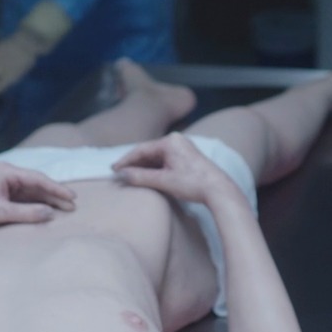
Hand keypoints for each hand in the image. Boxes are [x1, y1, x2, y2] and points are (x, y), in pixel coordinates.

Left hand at [0, 163, 76, 233]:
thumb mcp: (1, 212)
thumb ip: (27, 213)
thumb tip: (50, 213)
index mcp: (8, 172)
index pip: (39, 179)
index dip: (57, 189)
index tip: (72, 197)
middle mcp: (8, 174)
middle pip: (38, 184)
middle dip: (55, 194)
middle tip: (73, 205)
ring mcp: (5, 183)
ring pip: (32, 191)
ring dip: (47, 199)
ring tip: (65, 208)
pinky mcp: (2, 193)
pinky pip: (24, 197)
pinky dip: (37, 203)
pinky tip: (48, 209)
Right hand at [113, 134, 243, 205]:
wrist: (219, 190)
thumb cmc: (193, 183)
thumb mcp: (163, 181)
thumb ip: (140, 177)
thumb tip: (121, 175)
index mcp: (170, 141)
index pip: (141, 150)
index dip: (125, 161)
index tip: (113, 170)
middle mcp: (176, 140)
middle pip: (148, 152)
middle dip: (133, 164)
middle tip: (118, 174)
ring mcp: (182, 148)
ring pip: (156, 157)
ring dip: (143, 167)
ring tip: (129, 177)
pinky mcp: (186, 157)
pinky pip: (165, 160)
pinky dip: (154, 169)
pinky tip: (146, 177)